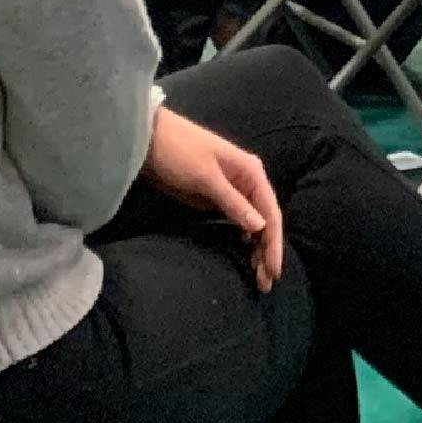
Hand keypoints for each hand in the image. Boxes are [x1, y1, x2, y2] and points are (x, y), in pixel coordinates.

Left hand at [142, 105, 284, 290]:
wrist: (148, 139)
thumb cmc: (179, 152)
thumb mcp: (206, 178)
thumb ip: (233, 203)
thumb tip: (260, 227)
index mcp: (251, 172)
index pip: (271, 213)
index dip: (274, 243)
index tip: (274, 271)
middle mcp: (246, 181)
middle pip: (264, 221)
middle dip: (267, 251)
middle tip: (266, 282)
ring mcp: (231, 190)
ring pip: (252, 223)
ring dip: (256, 247)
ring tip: (257, 274)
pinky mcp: (215, 198)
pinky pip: (236, 221)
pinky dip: (242, 238)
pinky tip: (243, 252)